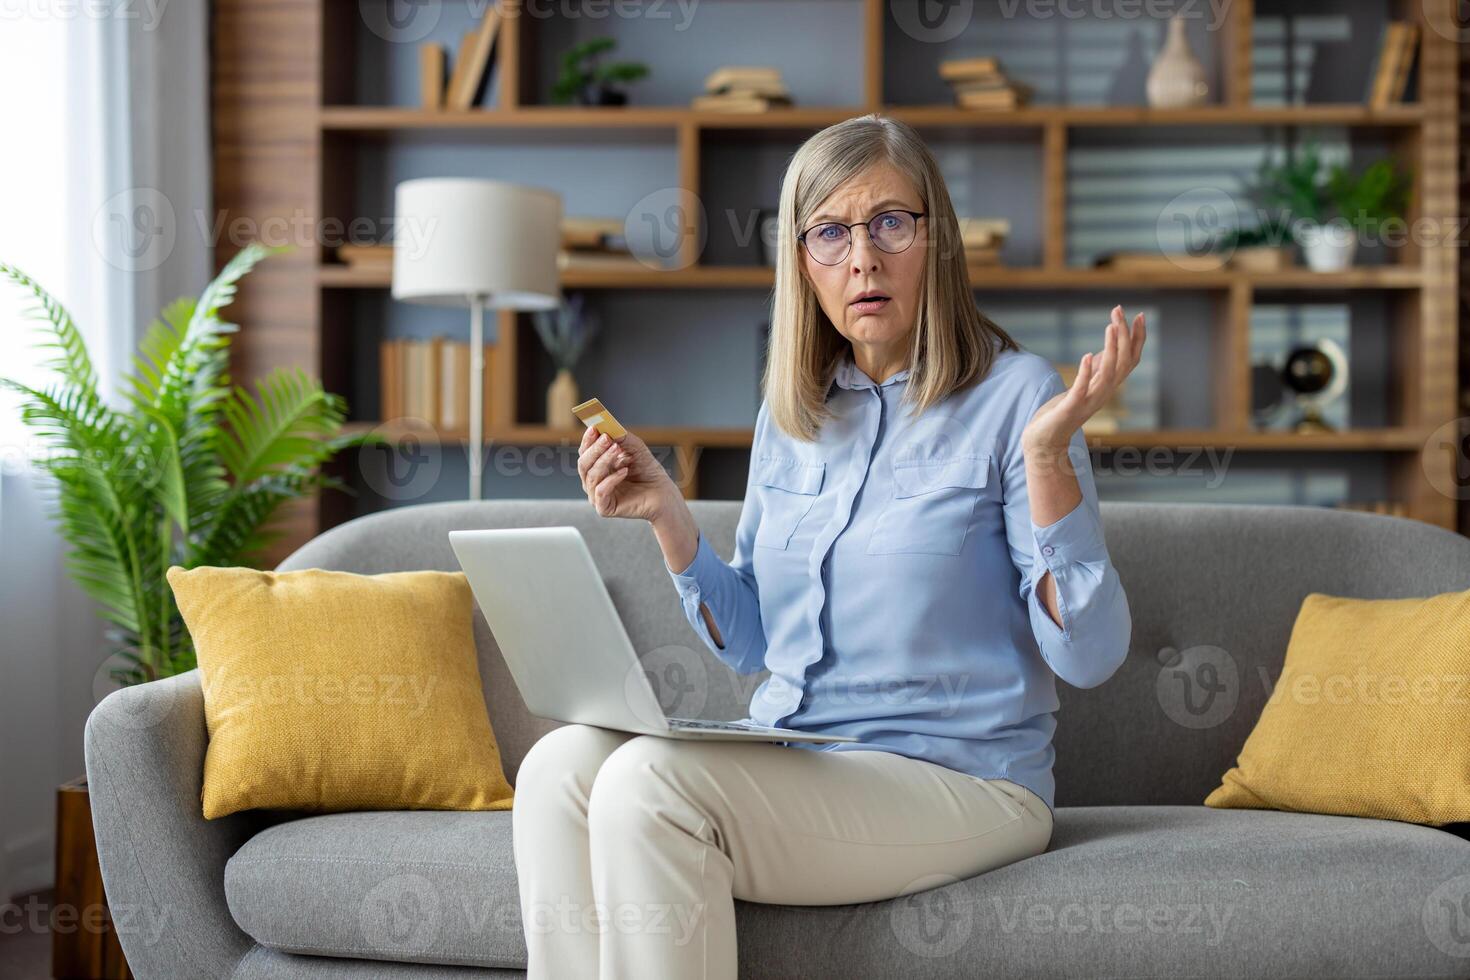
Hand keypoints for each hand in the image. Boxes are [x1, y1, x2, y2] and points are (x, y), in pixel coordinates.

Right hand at [577, 425, 676, 521]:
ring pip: (591, 475)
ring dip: (604, 460)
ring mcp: (597, 495)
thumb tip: (608, 427)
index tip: (594, 427)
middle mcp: (593, 481)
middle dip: (595, 449)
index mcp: (597, 466)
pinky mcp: (604, 508)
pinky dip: (611, 479)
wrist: (662, 493)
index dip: (588, 439)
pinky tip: (624, 471)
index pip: (585, 452)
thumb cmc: (647, 471)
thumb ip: (622, 437)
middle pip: (583, 463)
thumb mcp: (636, 448)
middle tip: (606, 438)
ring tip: (618, 450)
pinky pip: (600, 491)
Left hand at [1023, 304, 1145, 455]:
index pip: (1131, 360)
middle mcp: (1103, 394)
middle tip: (1119, 311)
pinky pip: (1082, 389)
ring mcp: (1089, 402)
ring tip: (1111, 326)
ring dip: (1112, 349)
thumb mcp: (1083, 385)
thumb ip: (1097, 369)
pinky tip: (1088, 355)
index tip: (1139, 315)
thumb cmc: (1063, 413)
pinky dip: (1087, 372)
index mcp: (1107, 387)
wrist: (1045, 442)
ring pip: (1109, 374)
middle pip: (1124, 363)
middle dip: (1124, 336)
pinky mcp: (1070, 408)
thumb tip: (1110, 347)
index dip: (1137, 339)